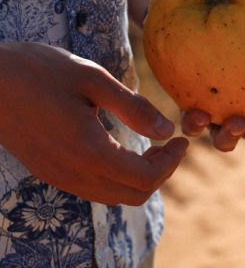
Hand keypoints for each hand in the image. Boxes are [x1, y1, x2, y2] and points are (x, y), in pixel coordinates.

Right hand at [0, 42, 188, 205]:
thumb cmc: (38, 71)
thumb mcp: (92, 79)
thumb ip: (132, 107)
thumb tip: (167, 130)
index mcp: (90, 152)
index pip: (146, 179)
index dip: (171, 163)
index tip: (182, 139)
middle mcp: (74, 174)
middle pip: (133, 196)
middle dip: (161, 174)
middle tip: (170, 145)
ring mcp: (59, 177)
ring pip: (113, 196)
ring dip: (139, 178)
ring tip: (151, 146)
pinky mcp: (48, 172)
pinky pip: (92, 189)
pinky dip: (116, 177)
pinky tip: (120, 147)